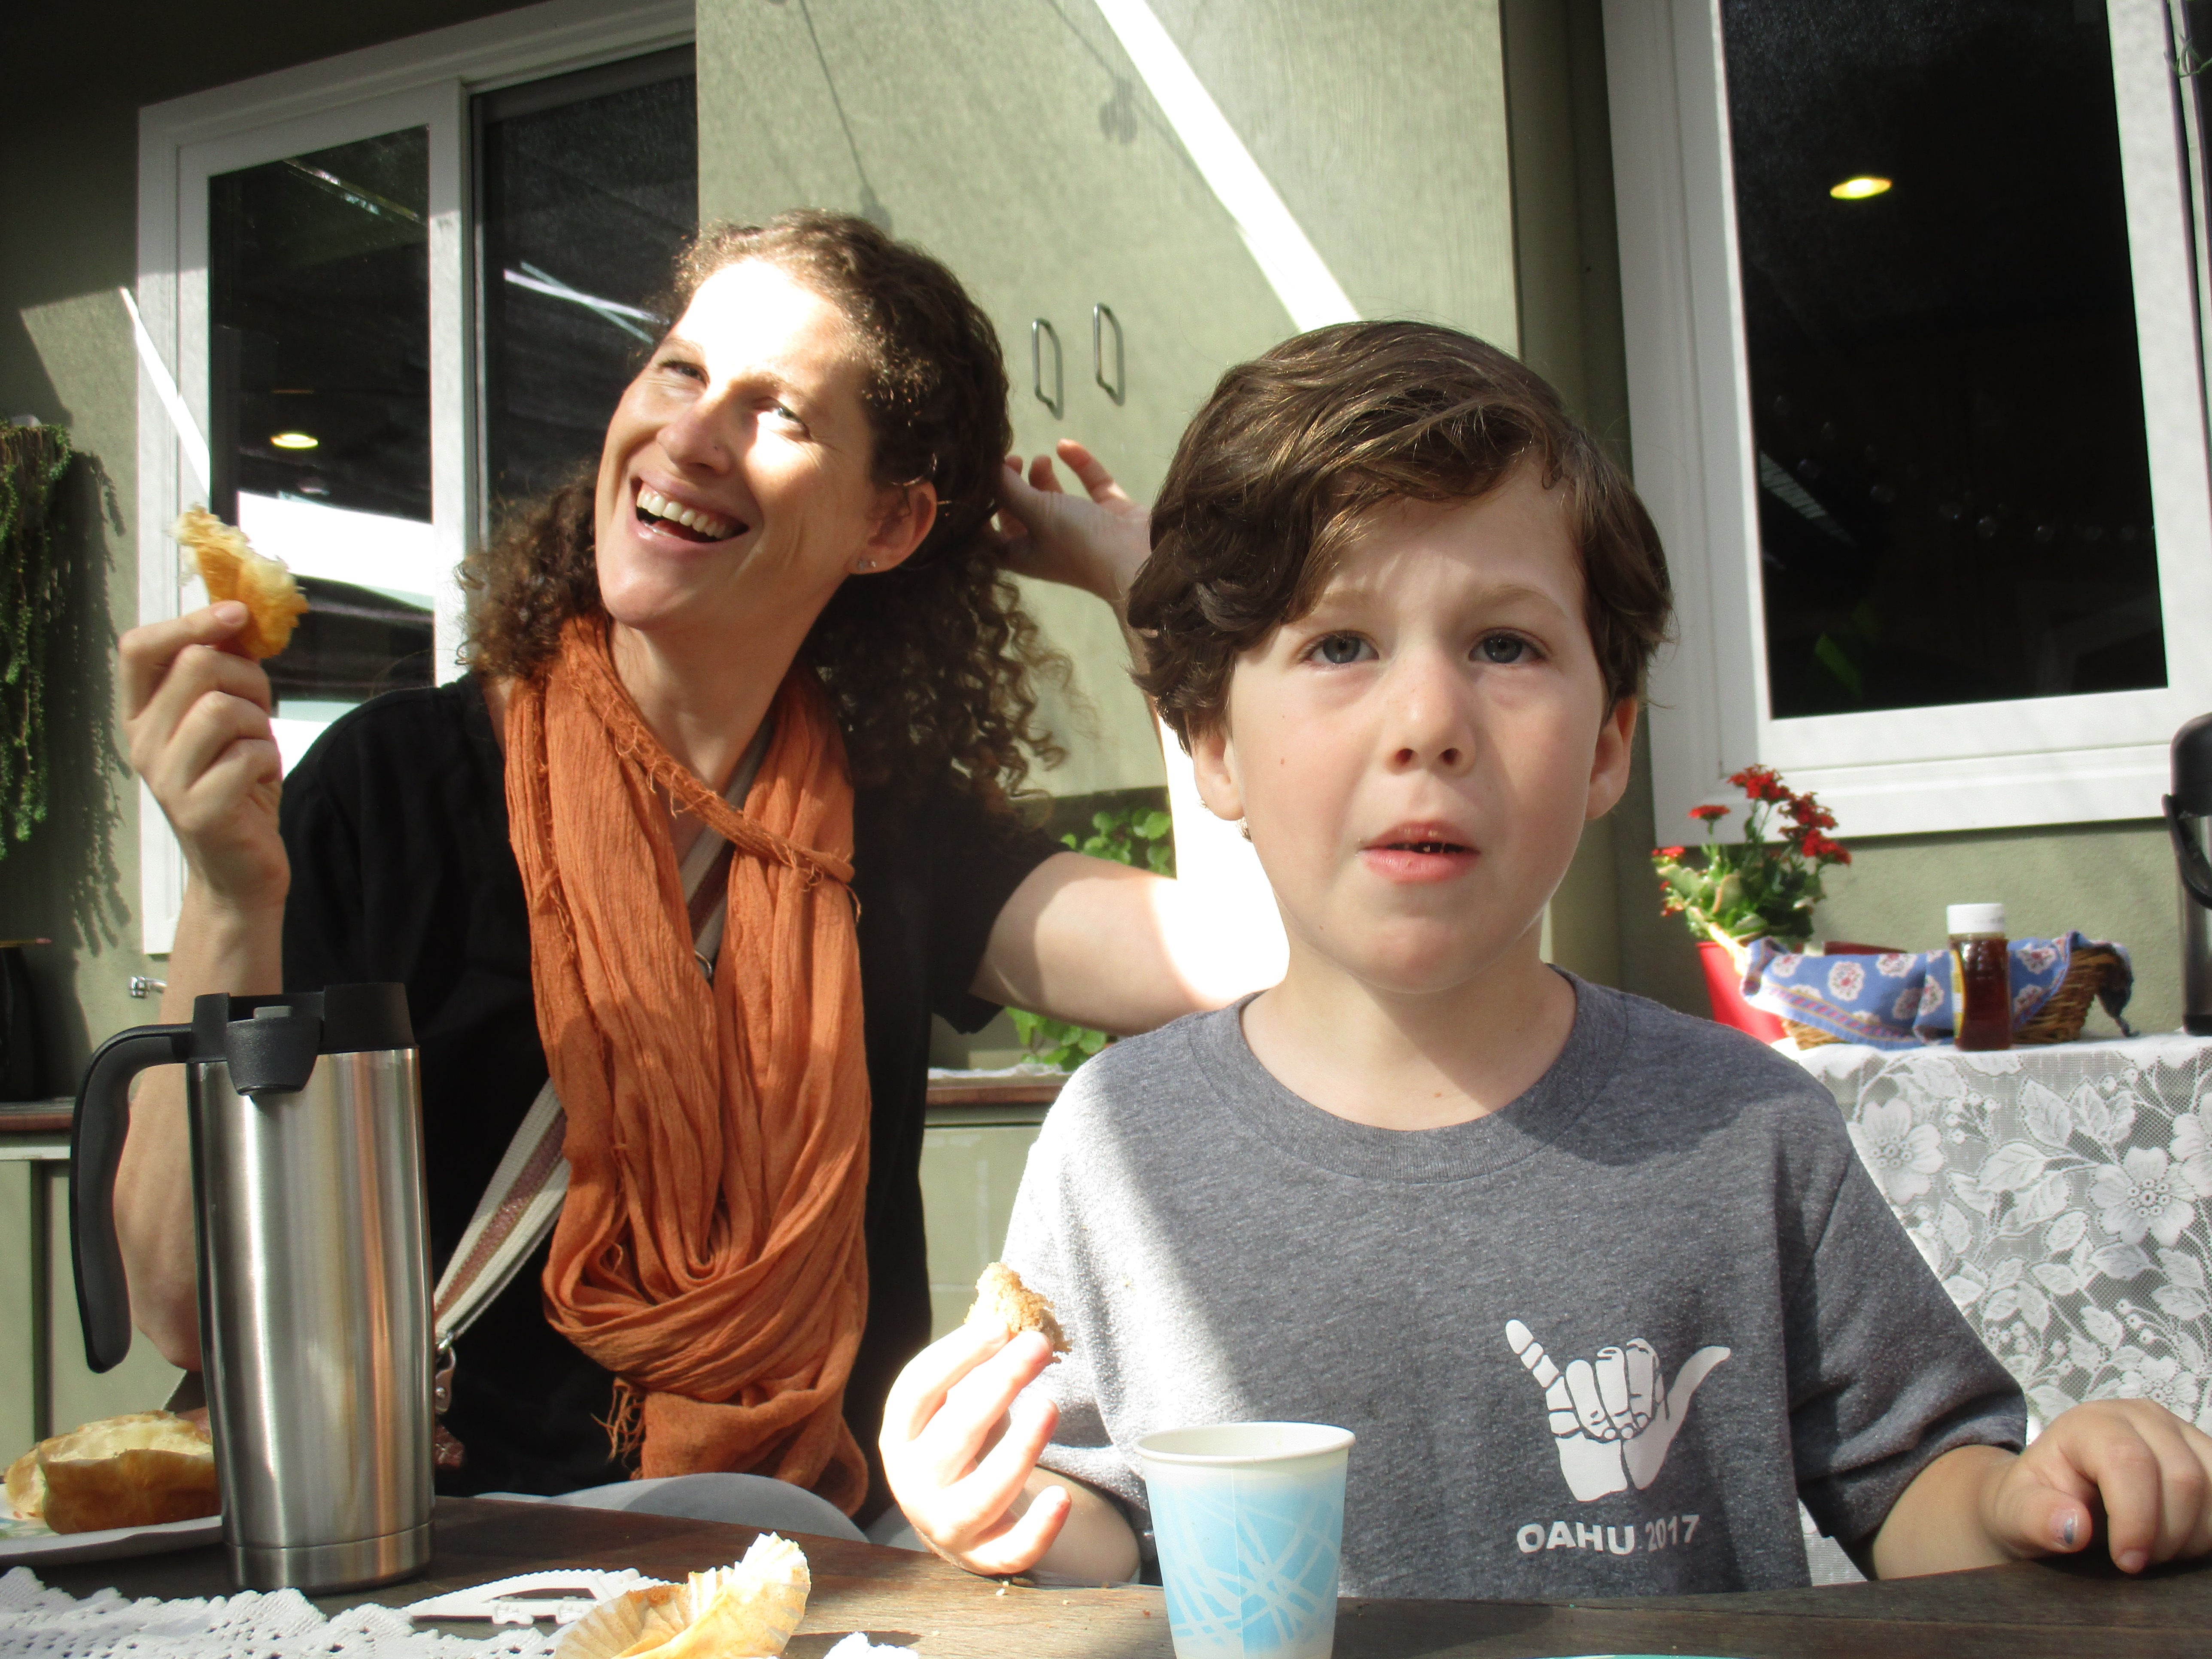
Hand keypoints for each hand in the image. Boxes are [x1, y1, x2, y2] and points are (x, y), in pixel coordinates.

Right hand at [119, 602, 288, 909]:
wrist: (239, 868)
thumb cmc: (236, 784)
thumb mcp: (227, 721)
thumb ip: (223, 672)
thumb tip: (239, 614)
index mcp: (141, 715)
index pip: (140, 648)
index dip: (190, 621)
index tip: (238, 612)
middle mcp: (142, 743)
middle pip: (197, 666)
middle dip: (248, 677)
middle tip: (259, 710)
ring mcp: (166, 778)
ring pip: (224, 708)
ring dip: (260, 723)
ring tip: (257, 751)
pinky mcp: (199, 809)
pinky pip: (250, 754)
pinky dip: (269, 761)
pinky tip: (260, 783)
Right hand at [880, 1322, 1068, 1574]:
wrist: (957, 1521)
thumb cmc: (959, 1443)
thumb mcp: (953, 1404)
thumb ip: (976, 1367)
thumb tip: (1014, 1317)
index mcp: (900, 1434)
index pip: (917, 1390)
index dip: (957, 1355)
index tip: (1000, 1325)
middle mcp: (913, 1483)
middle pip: (954, 1433)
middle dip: (998, 1385)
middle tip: (1037, 1345)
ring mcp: (946, 1525)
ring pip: (983, 1493)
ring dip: (1020, 1448)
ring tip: (1050, 1405)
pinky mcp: (983, 1557)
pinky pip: (1010, 1550)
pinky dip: (1037, 1528)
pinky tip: (1060, 1497)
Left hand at [993, 440, 1149, 613]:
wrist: (1139, 560)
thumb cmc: (1078, 543)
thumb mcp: (1035, 513)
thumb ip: (1009, 488)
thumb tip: (987, 467)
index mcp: (1023, 554)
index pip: (991, 534)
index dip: (982, 506)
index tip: (983, 478)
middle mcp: (1048, 543)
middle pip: (1021, 512)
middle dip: (1014, 485)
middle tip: (1014, 460)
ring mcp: (1081, 528)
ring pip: (1053, 498)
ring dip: (1042, 475)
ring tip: (1041, 459)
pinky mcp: (1109, 513)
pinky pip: (1090, 485)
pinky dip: (1079, 464)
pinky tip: (1065, 445)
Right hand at [1507, 1320, 1729, 1501]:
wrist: (1615, 1494)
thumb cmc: (1648, 1455)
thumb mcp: (1673, 1417)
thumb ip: (1689, 1380)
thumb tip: (1724, 1349)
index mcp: (1635, 1368)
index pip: (1636, 1353)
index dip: (1641, 1389)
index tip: (1646, 1418)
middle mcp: (1606, 1370)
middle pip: (1607, 1362)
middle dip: (1617, 1403)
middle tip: (1622, 1431)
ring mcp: (1580, 1382)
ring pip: (1579, 1373)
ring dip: (1590, 1411)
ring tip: (1599, 1433)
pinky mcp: (1557, 1398)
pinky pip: (1540, 1367)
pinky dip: (1527, 1349)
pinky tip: (1513, 1327)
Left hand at [1983, 1398, 2211, 1572]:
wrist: (2056, 1497)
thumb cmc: (2036, 1503)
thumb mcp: (2015, 1513)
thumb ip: (2034, 1517)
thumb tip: (2072, 1527)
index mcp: (2090, 1423)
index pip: (2129, 1462)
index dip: (2136, 1520)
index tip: (2127, 1561)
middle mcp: (2141, 1417)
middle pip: (2183, 1479)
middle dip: (2167, 1536)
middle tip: (2139, 1561)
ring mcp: (2181, 1433)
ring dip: (2194, 1536)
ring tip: (2157, 1550)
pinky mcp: (2206, 1456)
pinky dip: (2211, 1528)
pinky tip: (2183, 1541)